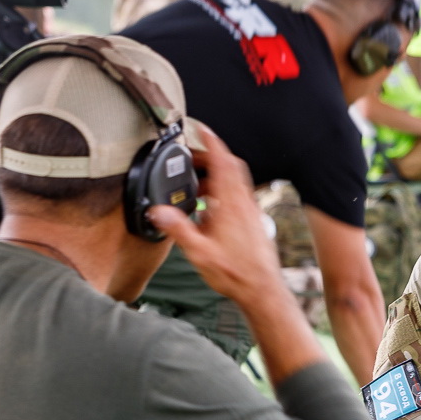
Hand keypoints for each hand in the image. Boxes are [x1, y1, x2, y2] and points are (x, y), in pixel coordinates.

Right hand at [151, 126, 323, 383]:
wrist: (262, 290)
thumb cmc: (236, 272)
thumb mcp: (198, 251)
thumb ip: (178, 229)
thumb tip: (158, 211)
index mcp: (232, 204)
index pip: (224, 162)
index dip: (213, 142)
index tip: (202, 129)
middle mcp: (245, 204)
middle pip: (230, 169)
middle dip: (211, 161)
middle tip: (192, 161)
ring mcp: (252, 213)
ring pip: (234, 184)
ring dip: (216, 180)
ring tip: (196, 189)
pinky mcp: (254, 223)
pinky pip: (238, 199)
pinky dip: (223, 195)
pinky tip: (209, 212)